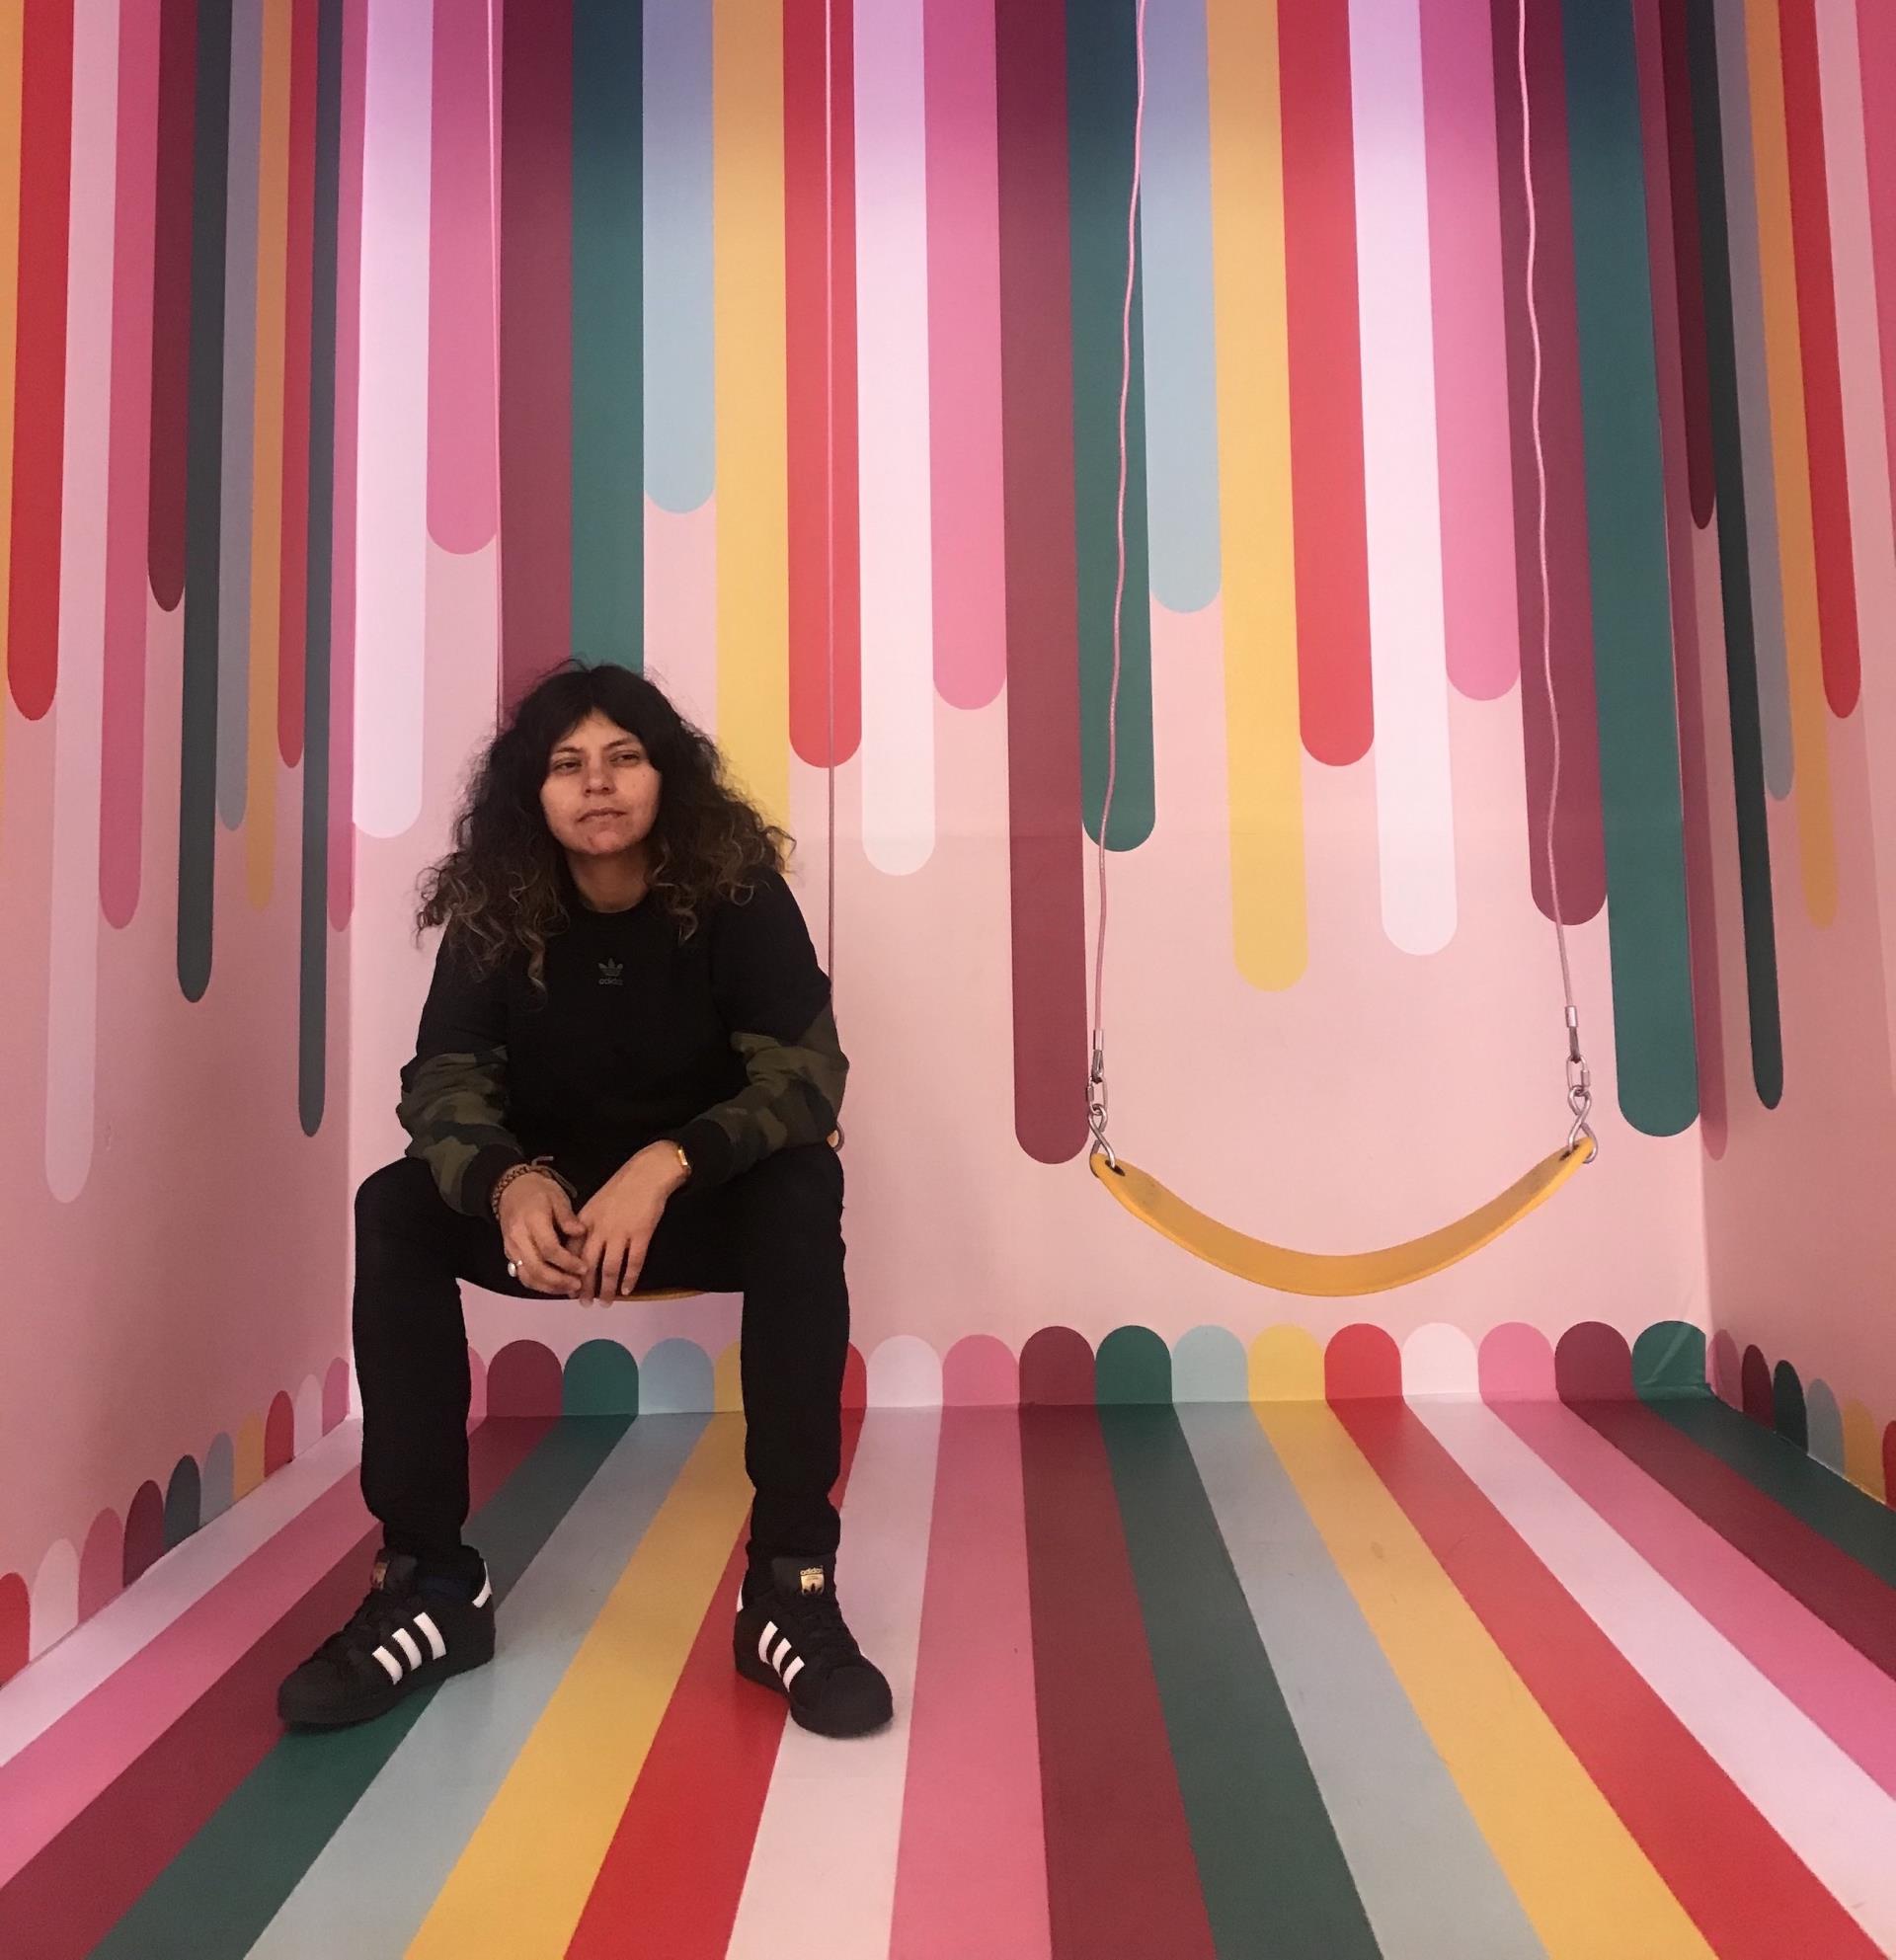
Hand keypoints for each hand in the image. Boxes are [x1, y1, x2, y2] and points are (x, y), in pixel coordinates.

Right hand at [497, 1172, 587, 1295]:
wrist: (512, 1189)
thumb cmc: (538, 1192)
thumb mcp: (557, 1197)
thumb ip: (567, 1217)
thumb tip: (580, 1232)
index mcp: (531, 1221)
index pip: (549, 1249)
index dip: (567, 1262)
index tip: (584, 1268)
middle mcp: (518, 1237)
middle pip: (536, 1268)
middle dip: (559, 1281)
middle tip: (578, 1285)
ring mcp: (511, 1248)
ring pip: (527, 1276)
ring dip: (549, 1287)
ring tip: (569, 1288)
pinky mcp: (509, 1255)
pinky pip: (522, 1275)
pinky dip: (539, 1284)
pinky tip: (555, 1286)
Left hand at [577, 1144, 687, 1301]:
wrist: (647, 1173)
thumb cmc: (622, 1186)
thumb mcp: (595, 1203)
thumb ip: (586, 1225)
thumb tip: (578, 1249)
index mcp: (585, 1220)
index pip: (572, 1252)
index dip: (568, 1272)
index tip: (568, 1287)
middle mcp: (600, 1229)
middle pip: (587, 1265)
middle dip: (584, 1287)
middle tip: (584, 1303)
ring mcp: (621, 1232)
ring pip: (610, 1268)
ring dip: (607, 1288)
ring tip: (606, 1302)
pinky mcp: (641, 1234)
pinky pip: (634, 1262)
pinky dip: (630, 1279)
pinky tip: (628, 1290)